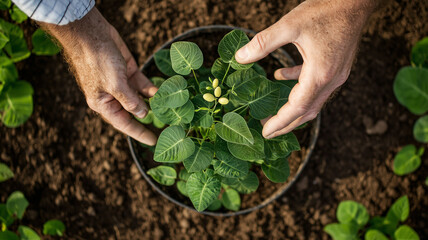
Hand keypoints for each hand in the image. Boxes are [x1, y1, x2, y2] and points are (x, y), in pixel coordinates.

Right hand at [40, 8, 157, 144]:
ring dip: (153, 103)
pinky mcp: (127, 70)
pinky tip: (163, 92)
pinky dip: (152, 88)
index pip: (124, 124)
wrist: (90, 32)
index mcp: (103, 104)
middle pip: (133, 113)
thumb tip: (143, 114)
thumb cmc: (97, 60)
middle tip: (167, 126)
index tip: (153, 142)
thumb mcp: (115, 84)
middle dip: (148, 119)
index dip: (139, 133)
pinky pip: (142, 84)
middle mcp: (112, 96)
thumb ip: (130, 101)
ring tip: (169, 110)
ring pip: (139, 98)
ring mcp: (120, 83)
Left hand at [236, 0, 377, 138]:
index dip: (280, 122)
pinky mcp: (336, 68)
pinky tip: (281, 76)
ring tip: (272, 113)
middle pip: (307, 112)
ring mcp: (336, 75)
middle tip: (266, 131)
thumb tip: (240, 57)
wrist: (355, 1)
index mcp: (320, 75)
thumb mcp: (289, 25)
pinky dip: (298, 87)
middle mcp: (331, 80)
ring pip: (312, 102)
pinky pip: (316, 86)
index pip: (297, 108)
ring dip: (292, 110)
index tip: (264, 132)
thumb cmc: (326, 10)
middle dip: (286, 124)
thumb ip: (263, 43)